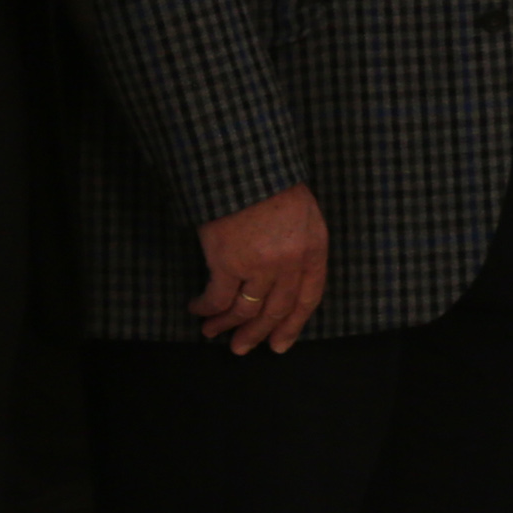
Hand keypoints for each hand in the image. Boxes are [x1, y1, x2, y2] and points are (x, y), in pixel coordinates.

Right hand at [193, 183, 326, 353]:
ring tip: (212, 332)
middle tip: (242, 348)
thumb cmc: (273, 183)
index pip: (308, 299)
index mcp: (314, 249)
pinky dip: (206, 308)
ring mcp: (260, 265)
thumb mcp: (304, 214)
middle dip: (257, 334)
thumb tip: (285, 281)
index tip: (279, 345)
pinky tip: (198, 309)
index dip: (292, 326)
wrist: (245, 164)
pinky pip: (217, 299)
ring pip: (245, 311)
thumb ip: (300, 247)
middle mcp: (290, 263)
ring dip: (227, 325)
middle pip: (276, 310)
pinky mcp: (228, 263)